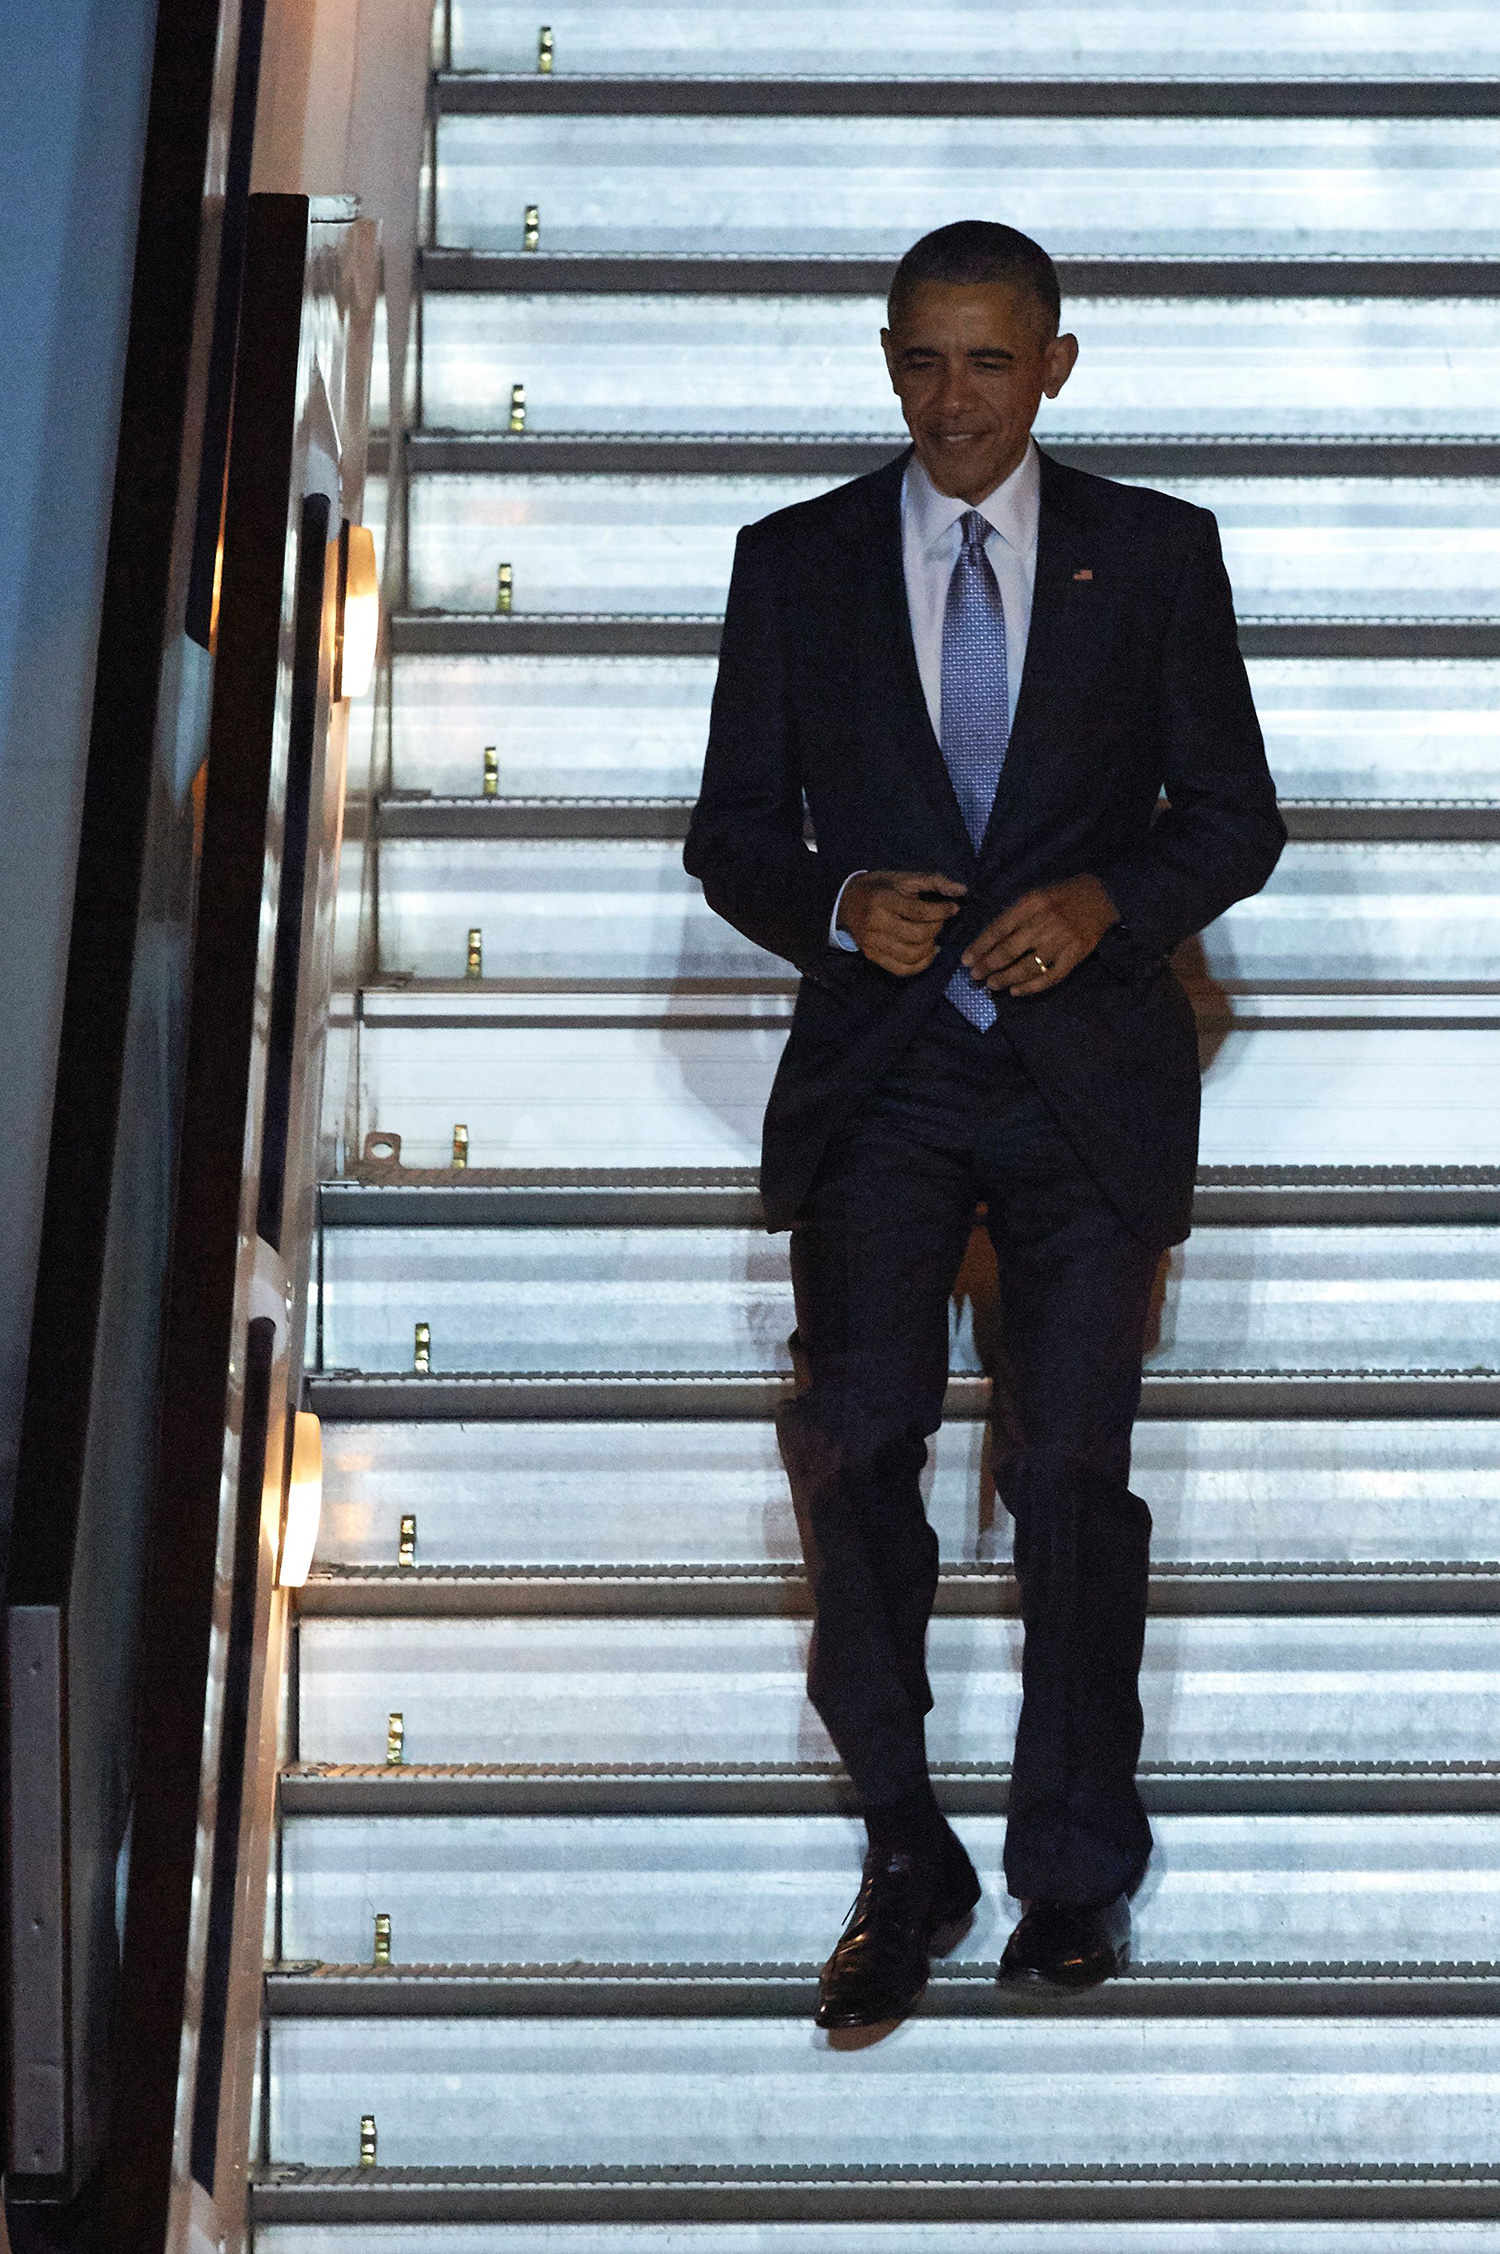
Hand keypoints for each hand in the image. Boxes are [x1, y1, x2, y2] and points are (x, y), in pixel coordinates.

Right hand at [839, 870, 966, 975]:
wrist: (846, 902)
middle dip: (937, 928)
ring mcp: (873, 943)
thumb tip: (961, 891)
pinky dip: (921, 964)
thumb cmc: (879, 888)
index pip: (920, 912)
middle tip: (940, 921)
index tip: (953, 908)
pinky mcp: (873, 956)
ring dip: (931, 947)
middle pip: (918, 935)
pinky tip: (928, 952)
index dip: (942, 912)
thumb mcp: (904, 878)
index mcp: (883, 900)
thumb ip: (934, 881)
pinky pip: (902, 969)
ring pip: (912, 955)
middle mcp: (876, 924)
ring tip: (933, 936)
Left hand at [961, 874, 1119, 996]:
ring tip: (992, 985)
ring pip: (1026, 967)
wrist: (1101, 897)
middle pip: (1008, 951)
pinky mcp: (1075, 955)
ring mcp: (1061, 941)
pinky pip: (1049, 977)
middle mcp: (1044, 922)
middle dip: (987, 966)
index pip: (998, 929)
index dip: (979, 947)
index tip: (965, 961)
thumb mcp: (1035, 895)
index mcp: (1031, 904)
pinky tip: (1016, 991)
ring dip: (1005, 979)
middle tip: (975, 976)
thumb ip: (1014, 915)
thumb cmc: (1061, 896)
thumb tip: (988, 941)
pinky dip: (1031, 987)